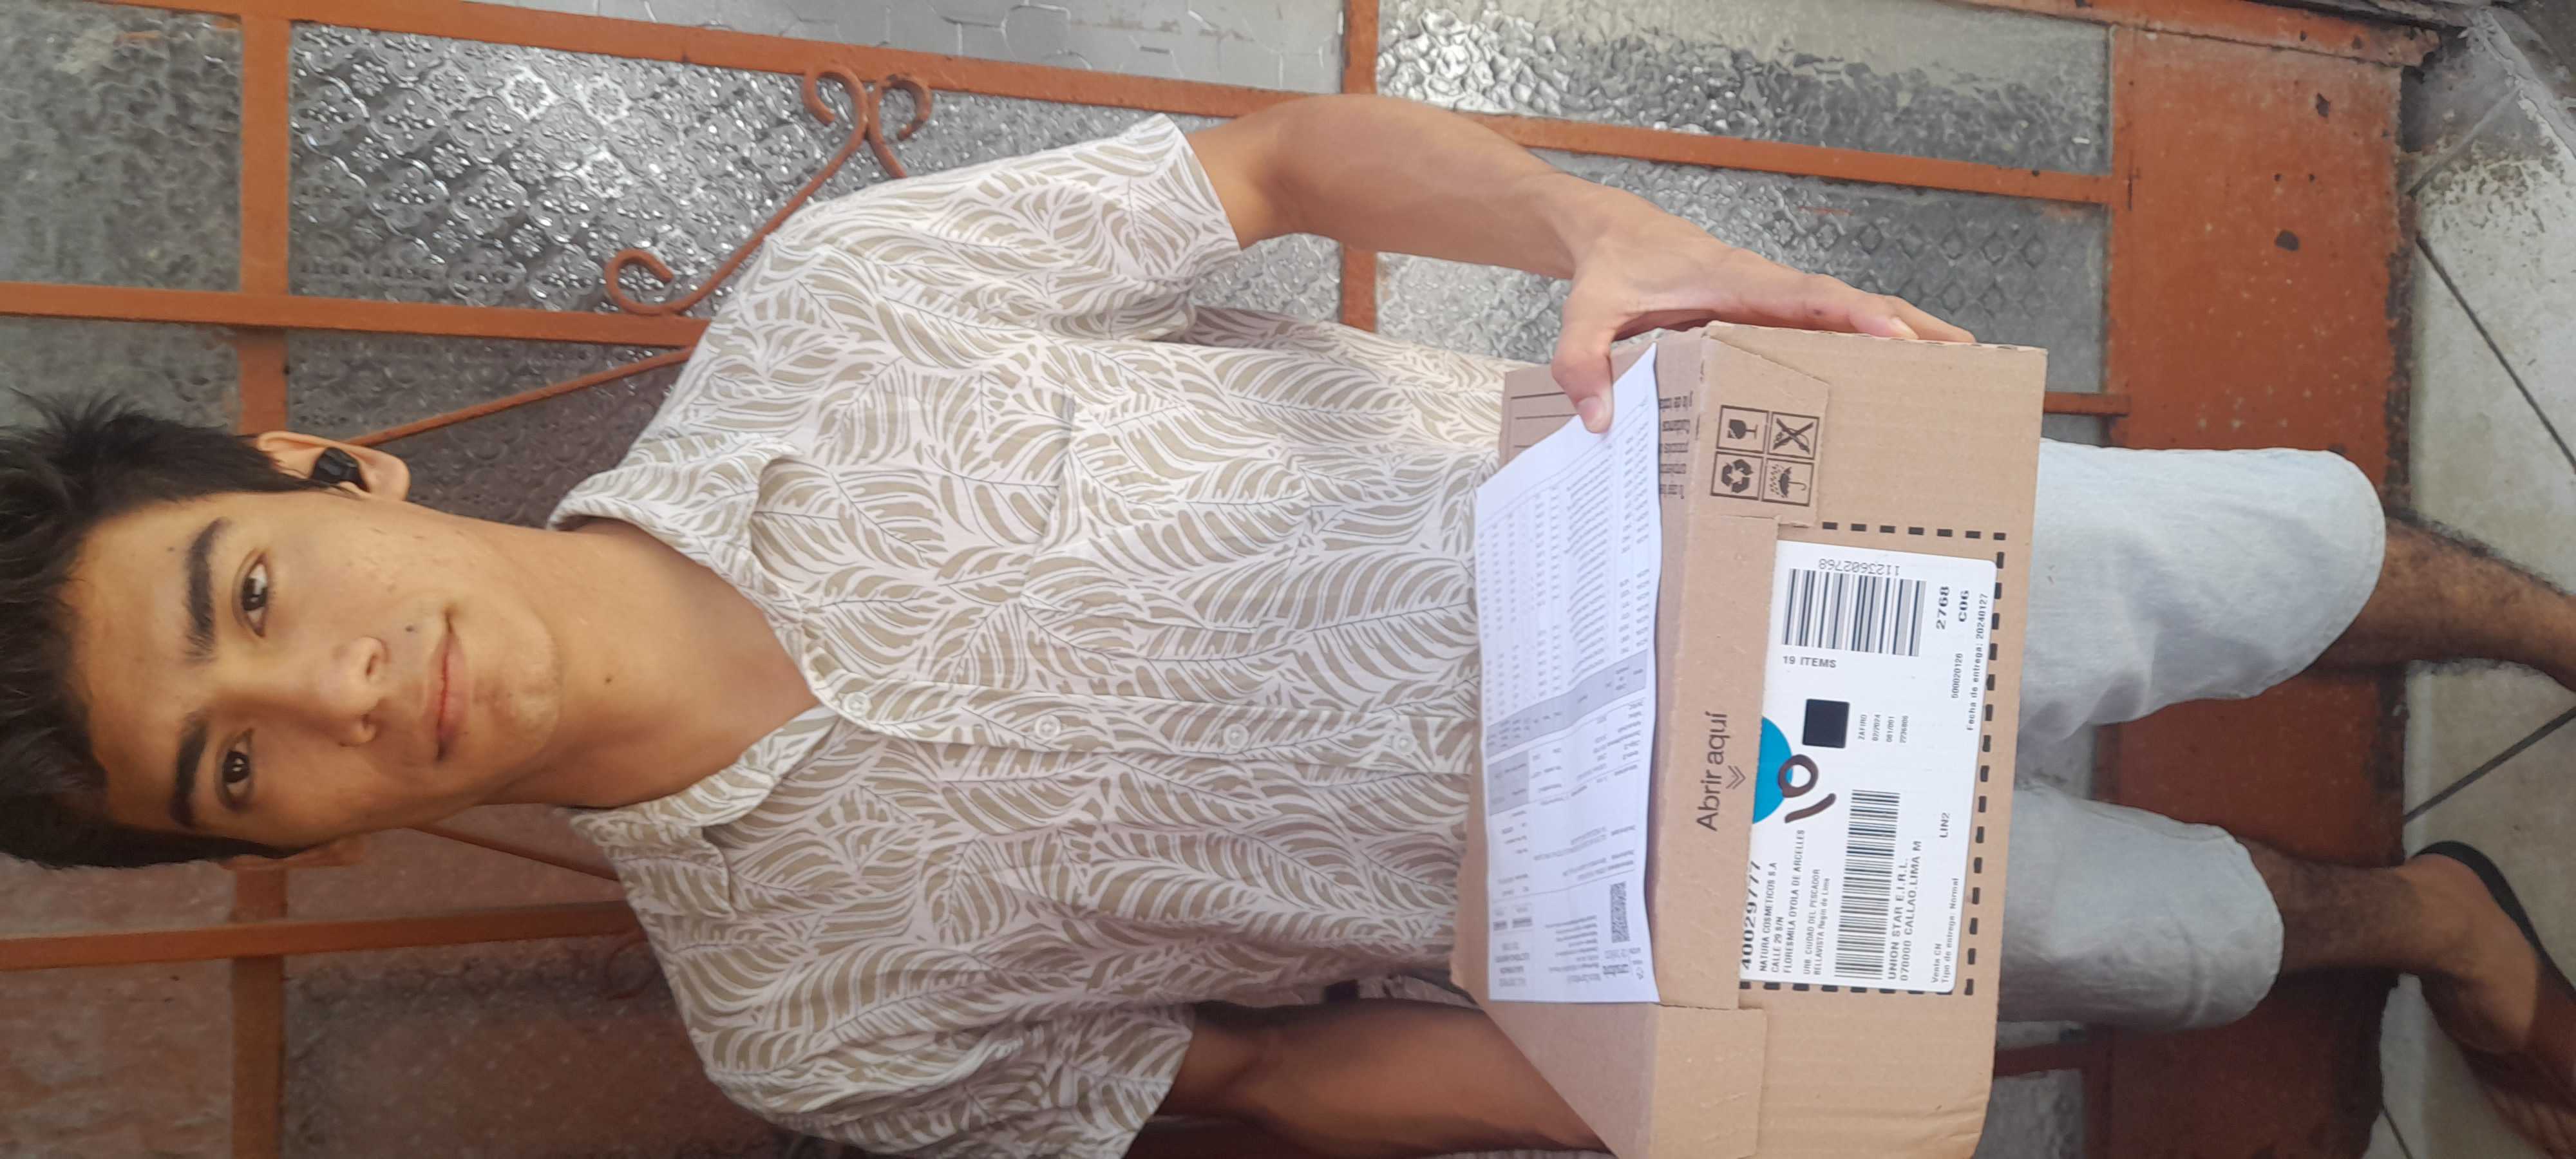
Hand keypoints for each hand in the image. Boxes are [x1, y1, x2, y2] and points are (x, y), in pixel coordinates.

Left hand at [1552, 208, 1974, 431]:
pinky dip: (1868, 345)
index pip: (1802, 295)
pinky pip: (1827, 330)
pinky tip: (1899, 374)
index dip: (1851, 314)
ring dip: (1902, 336)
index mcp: (1731, 280)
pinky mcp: (1770, 317)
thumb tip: (1600, 420)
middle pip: (1847, 303)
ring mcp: (1772, 303)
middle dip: (1906, 326)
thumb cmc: (1608, 270)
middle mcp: (1764, 289)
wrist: (1612, 237)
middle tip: (1965, 355)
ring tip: (1961, 366)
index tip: (1896, 335)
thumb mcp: (1583, 313)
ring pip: (1847, 315)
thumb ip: (1582, 362)